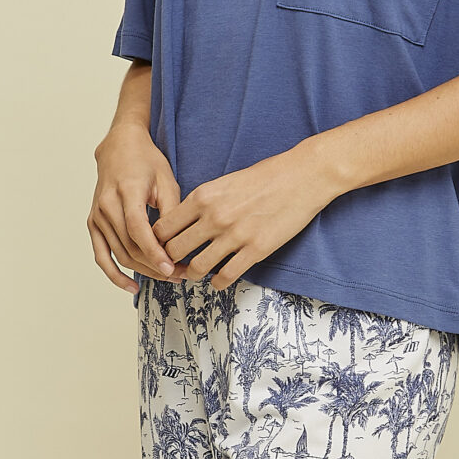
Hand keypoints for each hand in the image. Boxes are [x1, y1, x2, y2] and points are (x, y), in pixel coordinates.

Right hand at [88, 122, 182, 293]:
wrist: (119, 147)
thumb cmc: (146, 161)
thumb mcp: (167, 179)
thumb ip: (171, 210)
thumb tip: (178, 242)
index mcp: (126, 192)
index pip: (138, 230)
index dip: (154, 253)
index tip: (171, 268)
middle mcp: (107, 206)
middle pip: (130, 247)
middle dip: (155, 266)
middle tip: (180, 275)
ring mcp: (97, 216)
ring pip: (120, 255)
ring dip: (143, 272)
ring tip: (167, 278)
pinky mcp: (93, 224)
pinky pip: (102, 255)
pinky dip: (115, 274)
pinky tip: (131, 287)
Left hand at [152, 144, 340, 291]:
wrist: (302, 176)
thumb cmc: (266, 176)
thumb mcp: (225, 182)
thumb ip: (203, 202)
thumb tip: (185, 223)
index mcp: (202, 197)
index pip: (163, 228)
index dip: (157, 242)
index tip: (162, 247)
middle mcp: (214, 216)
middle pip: (173, 250)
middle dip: (170, 261)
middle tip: (174, 266)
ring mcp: (234, 235)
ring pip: (196, 268)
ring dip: (192, 274)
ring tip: (195, 274)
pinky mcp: (255, 250)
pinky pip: (225, 276)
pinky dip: (218, 283)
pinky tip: (219, 279)